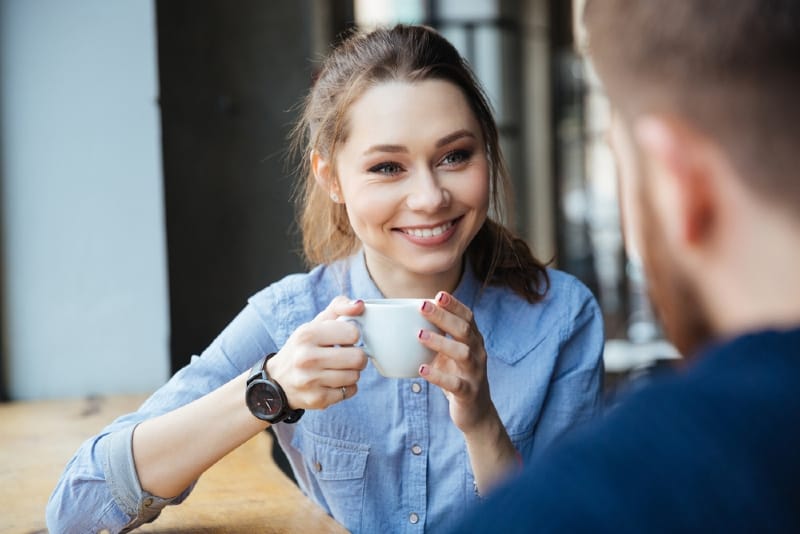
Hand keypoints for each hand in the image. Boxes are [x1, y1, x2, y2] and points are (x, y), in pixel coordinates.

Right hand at [265, 297, 367, 409]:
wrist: (277, 381)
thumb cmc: (303, 348)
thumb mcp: (315, 324)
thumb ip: (339, 307)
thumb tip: (360, 305)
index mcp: (307, 334)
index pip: (353, 333)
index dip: (352, 336)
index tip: (343, 339)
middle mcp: (306, 358)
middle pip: (358, 357)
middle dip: (357, 356)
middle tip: (346, 356)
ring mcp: (311, 381)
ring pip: (356, 376)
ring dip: (352, 372)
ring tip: (338, 369)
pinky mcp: (317, 399)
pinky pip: (351, 391)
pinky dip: (347, 387)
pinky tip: (333, 382)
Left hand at [417, 291, 493, 433]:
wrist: (476, 413)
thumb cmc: (457, 376)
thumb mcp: (449, 355)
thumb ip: (436, 337)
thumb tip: (404, 318)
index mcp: (474, 341)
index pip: (468, 317)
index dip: (454, 305)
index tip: (438, 294)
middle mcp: (478, 353)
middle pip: (464, 330)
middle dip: (444, 316)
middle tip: (423, 306)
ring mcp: (475, 373)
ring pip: (463, 353)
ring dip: (441, 342)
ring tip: (420, 335)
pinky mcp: (469, 393)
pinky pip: (455, 383)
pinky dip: (438, 376)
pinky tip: (422, 369)